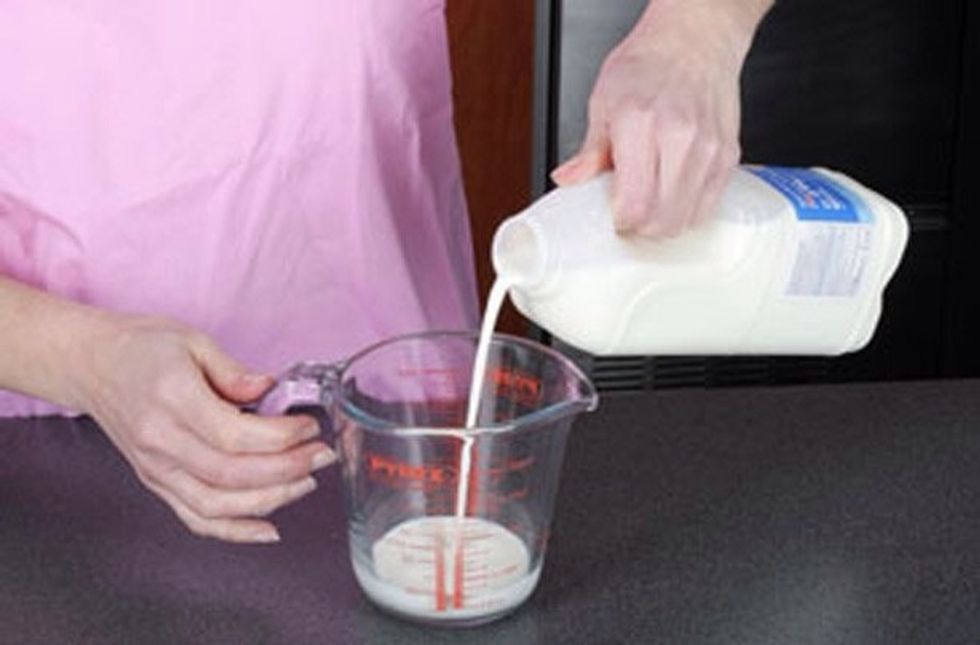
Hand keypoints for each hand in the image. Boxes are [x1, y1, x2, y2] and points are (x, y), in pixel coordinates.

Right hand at [68, 315, 334, 542]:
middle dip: (286, 470)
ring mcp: (155, 468)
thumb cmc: (142, 348)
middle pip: (232, 474)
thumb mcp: (193, 341)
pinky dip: (233, 531)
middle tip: (320, 456)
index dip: (281, 437)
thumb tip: (272, 391)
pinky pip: (195, 518)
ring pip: (216, 504)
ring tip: (304, 483)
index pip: (235, 435)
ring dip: (269, 500)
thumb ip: (235, 371)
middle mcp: (160, 441)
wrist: (92, 364)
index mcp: (172, 399)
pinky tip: (268, 528)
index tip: (308, 427)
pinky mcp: (156, 482)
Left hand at [552, 0, 762, 236]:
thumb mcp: (603, 101)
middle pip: (661, 220)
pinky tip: (672, 196)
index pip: (634, 204)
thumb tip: (569, 180)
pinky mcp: (728, 156)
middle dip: (640, 228)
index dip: (621, 222)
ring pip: (686, 220)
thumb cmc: (648, 65)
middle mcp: (679, 138)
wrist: (694, 40)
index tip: (612, 216)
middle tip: (628, 213)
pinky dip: (687, 212)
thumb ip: (589, 151)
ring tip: (650, 203)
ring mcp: (708, 150)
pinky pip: (708, 207)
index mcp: (641, 125)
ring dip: (664, 224)